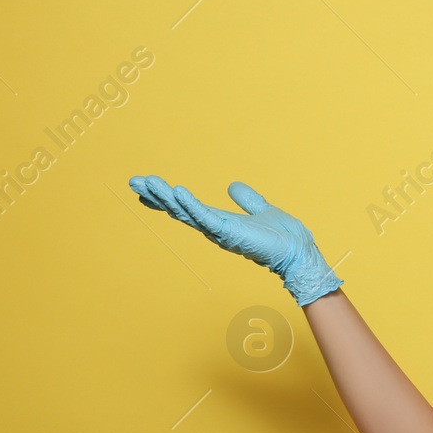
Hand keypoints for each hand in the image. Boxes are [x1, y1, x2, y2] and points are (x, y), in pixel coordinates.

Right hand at [127, 175, 343, 306]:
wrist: (298, 251)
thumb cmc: (281, 236)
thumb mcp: (260, 210)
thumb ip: (247, 199)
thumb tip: (233, 186)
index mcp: (219, 222)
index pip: (187, 208)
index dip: (167, 198)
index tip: (147, 186)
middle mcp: (214, 228)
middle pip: (179, 210)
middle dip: (157, 196)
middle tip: (134, 182)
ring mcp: (220, 232)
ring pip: (186, 213)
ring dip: (166, 198)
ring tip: (147, 183)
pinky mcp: (229, 233)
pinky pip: (205, 217)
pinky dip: (191, 205)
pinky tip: (178, 191)